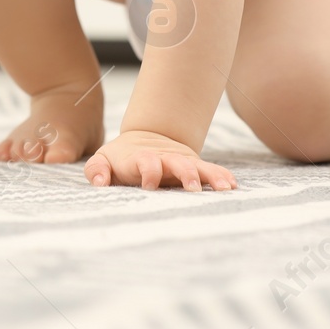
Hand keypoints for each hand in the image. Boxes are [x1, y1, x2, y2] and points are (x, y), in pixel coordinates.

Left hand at [83, 130, 236, 191]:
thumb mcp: (103, 161)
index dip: (148, 171)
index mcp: (141, 158)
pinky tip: (232, 185)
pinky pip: (210, 170)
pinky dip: (221, 176)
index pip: (146, 161)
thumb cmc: (120, 159)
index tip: (149, 186)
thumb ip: (97, 170)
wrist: (143, 140)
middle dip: (185, 173)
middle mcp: (164, 158)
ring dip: (210, 176)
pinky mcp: (194, 166)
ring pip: (197, 167)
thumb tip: (99, 183)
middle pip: (177, 163)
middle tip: (193, 188)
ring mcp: (181, 162)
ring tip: (225, 188)